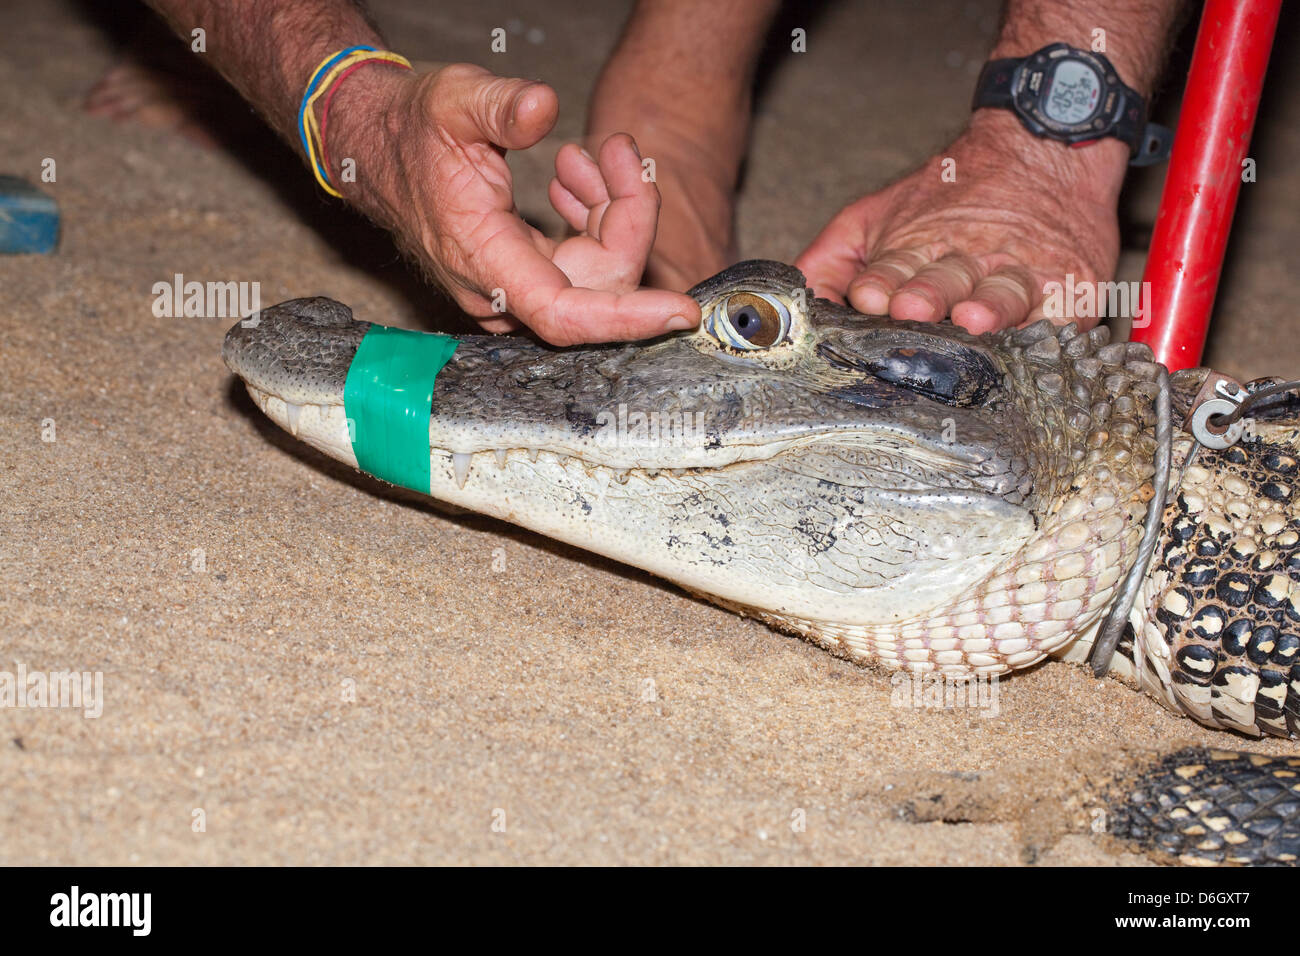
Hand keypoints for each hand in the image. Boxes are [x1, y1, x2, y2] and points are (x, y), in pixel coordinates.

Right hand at [325, 62, 699, 344]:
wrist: (375, 147)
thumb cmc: (410, 129)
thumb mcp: (453, 100)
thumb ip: (500, 105)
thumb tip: (542, 109)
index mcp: (482, 259)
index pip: (565, 315)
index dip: (627, 319)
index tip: (680, 311)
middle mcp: (499, 291)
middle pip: (598, 285)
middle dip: (627, 217)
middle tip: (617, 150)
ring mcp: (512, 289)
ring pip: (595, 274)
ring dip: (609, 213)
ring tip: (585, 156)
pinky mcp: (522, 277)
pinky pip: (580, 264)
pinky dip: (593, 221)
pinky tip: (573, 182)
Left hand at [796, 112, 1124, 333]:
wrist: (1044, 144)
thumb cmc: (952, 193)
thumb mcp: (877, 215)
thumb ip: (831, 259)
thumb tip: (789, 300)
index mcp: (918, 247)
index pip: (892, 269)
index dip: (881, 282)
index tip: (867, 294)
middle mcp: (967, 261)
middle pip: (943, 282)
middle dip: (925, 294)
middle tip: (910, 306)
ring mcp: (1020, 272)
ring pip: (1000, 293)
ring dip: (987, 307)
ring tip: (974, 317)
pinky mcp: (1068, 286)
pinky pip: (1061, 311)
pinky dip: (1052, 321)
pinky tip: (1041, 330)